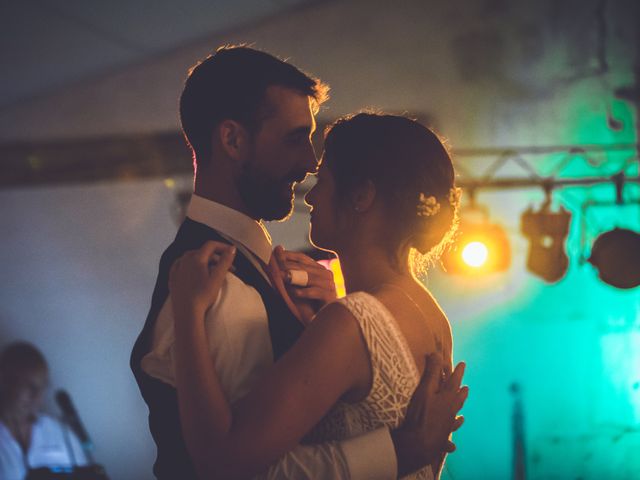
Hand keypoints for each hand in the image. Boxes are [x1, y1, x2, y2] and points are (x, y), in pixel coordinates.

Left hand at [169, 241, 235, 318]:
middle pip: (202, 252)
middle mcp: (184, 260)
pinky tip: (193, 271)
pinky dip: (190, 265)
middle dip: (216, 256)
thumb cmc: (203, 295)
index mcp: (196, 258)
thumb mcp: (218, 277)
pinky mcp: (172, 278)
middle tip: (226, 267)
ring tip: (212, 269)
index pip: (210, 245)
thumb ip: (225, 261)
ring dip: (204, 261)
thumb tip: (232, 248)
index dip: (222, 246)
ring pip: (191, 258)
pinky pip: (181, 266)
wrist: (187, 312)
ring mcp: (177, 269)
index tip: (231, 252)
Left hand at [273, 246, 336, 324]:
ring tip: (281, 277)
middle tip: (274, 266)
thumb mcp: (295, 286)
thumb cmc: (307, 305)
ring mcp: (329, 285)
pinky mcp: (330, 297)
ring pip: (309, 277)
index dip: (287, 255)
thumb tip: (277, 249)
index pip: (302, 258)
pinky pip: (315, 292)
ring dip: (294, 277)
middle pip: (303, 266)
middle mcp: (326, 274)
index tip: (274, 254)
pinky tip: (293, 293)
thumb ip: (287, 271)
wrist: (322, 321)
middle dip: (287, 266)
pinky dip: (303, 292)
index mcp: (318, 269)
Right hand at [391, 354, 467, 476]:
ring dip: (459, 417)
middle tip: (466, 388)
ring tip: (463, 416)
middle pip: (458, 400)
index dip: (458, 372)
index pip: (454, 381)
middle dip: (461, 393)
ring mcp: (447, 427)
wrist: (420, 443)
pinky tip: (452, 446)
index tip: (463, 364)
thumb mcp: (425, 389)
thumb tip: (437, 354)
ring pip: (456, 420)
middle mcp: (451, 412)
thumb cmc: (421, 414)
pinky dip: (450, 443)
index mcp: (448, 398)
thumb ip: (431, 372)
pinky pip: (447, 441)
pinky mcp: (441, 440)